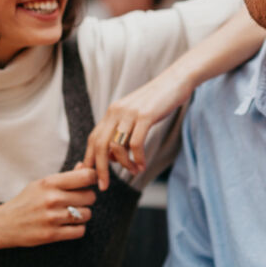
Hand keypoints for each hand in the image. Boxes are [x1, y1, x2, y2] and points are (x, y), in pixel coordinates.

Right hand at [0, 164, 96, 248]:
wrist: (3, 224)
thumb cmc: (26, 201)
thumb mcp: (41, 184)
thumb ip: (65, 177)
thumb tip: (84, 167)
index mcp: (49, 182)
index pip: (86, 176)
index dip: (93, 178)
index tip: (91, 182)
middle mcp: (52, 199)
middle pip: (90, 196)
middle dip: (87, 199)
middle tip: (78, 201)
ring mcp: (52, 217)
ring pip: (87, 214)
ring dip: (83, 215)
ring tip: (72, 214)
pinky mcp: (52, 235)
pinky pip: (80, 231)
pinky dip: (77, 228)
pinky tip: (68, 225)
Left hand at [84, 70, 194, 189]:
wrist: (175, 81)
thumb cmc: (157, 101)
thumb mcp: (135, 115)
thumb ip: (123, 131)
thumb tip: (113, 156)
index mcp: (112, 112)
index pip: (93, 139)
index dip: (89, 159)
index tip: (92, 177)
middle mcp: (116, 112)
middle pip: (99, 145)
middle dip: (100, 169)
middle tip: (103, 186)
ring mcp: (130, 113)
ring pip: (116, 146)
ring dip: (124, 165)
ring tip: (134, 171)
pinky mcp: (145, 115)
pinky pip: (136, 144)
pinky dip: (138, 158)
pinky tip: (142, 165)